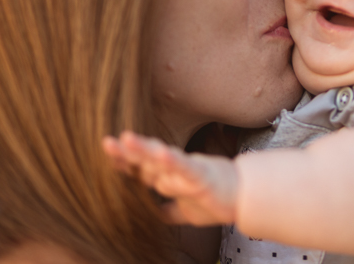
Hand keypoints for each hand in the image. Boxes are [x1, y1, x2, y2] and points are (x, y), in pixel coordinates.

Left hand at [102, 131, 238, 225]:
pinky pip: (186, 167)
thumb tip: (152, 213)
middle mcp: (177, 168)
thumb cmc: (218, 200)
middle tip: (106, 142)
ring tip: (127, 139)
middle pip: (148, 159)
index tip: (107, 153)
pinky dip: (173, 160)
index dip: (125, 162)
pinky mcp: (202, 175)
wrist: (247, 199)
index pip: (143, 168)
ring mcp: (189, 170)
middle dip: (127, 152)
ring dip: (145, 149)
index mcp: (171, 175)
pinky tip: (162, 153)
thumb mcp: (186, 210)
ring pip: (163, 158)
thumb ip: (168, 209)